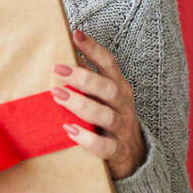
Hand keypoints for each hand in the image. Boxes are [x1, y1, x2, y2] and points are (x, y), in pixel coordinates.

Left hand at [51, 28, 146, 180]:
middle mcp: (123, 105)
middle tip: (57, 70)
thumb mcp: (103, 97)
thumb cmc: (111, 119)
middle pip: (107, 88)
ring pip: (106, 115)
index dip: (93, 48)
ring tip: (58, 96)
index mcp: (119, 87)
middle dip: (83, 77)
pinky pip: (105, 146)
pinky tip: (69, 130)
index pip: (109, 64)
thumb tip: (61, 57)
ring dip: (81, 105)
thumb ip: (87, 81)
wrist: (134, 158)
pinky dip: (87, 139)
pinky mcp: (118, 151)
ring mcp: (122, 128)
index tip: (75, 34)